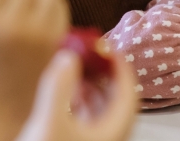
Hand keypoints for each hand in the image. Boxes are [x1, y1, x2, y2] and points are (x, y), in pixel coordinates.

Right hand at [17, 51, 136, 140]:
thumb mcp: (50, 123)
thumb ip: (59, 88)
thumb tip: (68, 56)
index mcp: (113, 133)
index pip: (129, 93)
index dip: (121, 68)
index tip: (108, 48)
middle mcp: (108, 139)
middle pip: (115, 100)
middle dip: (102, 74)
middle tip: (88, 54)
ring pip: (99, 112)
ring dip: (89, 88)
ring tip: (73, 69)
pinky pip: (84, 121)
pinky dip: (77, 103)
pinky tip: (62, 94)